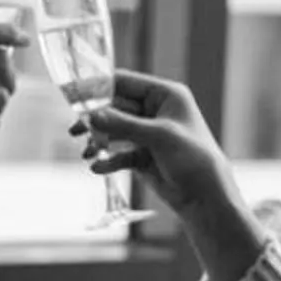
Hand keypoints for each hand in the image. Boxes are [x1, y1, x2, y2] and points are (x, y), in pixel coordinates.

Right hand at [81, 68, 267, 280]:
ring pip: (114, 131)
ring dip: (98, 141)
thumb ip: (123, 125)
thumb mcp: (159, 137)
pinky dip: (107, 160)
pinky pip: (118, 153)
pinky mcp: (143, 155)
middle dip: (96, 119)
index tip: (74, 95)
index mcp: (165, 95)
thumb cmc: (193, 159)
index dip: (99, 87)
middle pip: (115, 107)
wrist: (206, 198)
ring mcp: (148, 133)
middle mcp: (155, 111)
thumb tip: (90, 115)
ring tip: (85, 153)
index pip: (125, 83)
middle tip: (75, 129)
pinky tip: (97, 169)